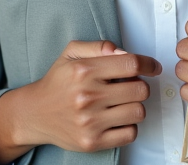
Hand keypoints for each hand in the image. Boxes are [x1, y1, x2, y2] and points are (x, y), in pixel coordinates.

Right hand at [0, 40, 160, 161]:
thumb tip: (123, 52)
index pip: (131, 64)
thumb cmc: (57, 82)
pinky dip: (128, 126)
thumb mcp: (72, 53)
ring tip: (121, 103)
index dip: (148, 64)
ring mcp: (90, 121)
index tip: (153, 67)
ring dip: (135, 106)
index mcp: (84, 70)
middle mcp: (88, 96)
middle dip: (139, 85)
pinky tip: (116, 119)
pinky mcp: (92, 141)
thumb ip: (99, 46)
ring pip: (138, 112)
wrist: (35, 114)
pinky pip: (130, 134)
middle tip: (129, 86)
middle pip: (140, 89)